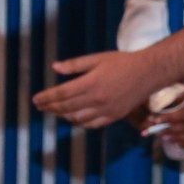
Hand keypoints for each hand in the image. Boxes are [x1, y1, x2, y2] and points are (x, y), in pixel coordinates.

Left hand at [33, 49, 160, 128]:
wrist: (148, 73)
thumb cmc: (122, 62)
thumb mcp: (97, 58)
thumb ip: (75, 65)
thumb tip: (55, 67)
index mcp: (91, 83)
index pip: (61, 94)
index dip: (46, 98)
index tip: (35, 99)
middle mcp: (96, 100)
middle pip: (66, 107)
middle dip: (50, 107)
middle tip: (40, 106)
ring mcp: (105, 110)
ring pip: (77, 118)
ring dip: (63, 116)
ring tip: (54, 111)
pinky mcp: (113, 117)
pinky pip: (91, 124)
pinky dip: (79, 122)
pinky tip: (73, 118)